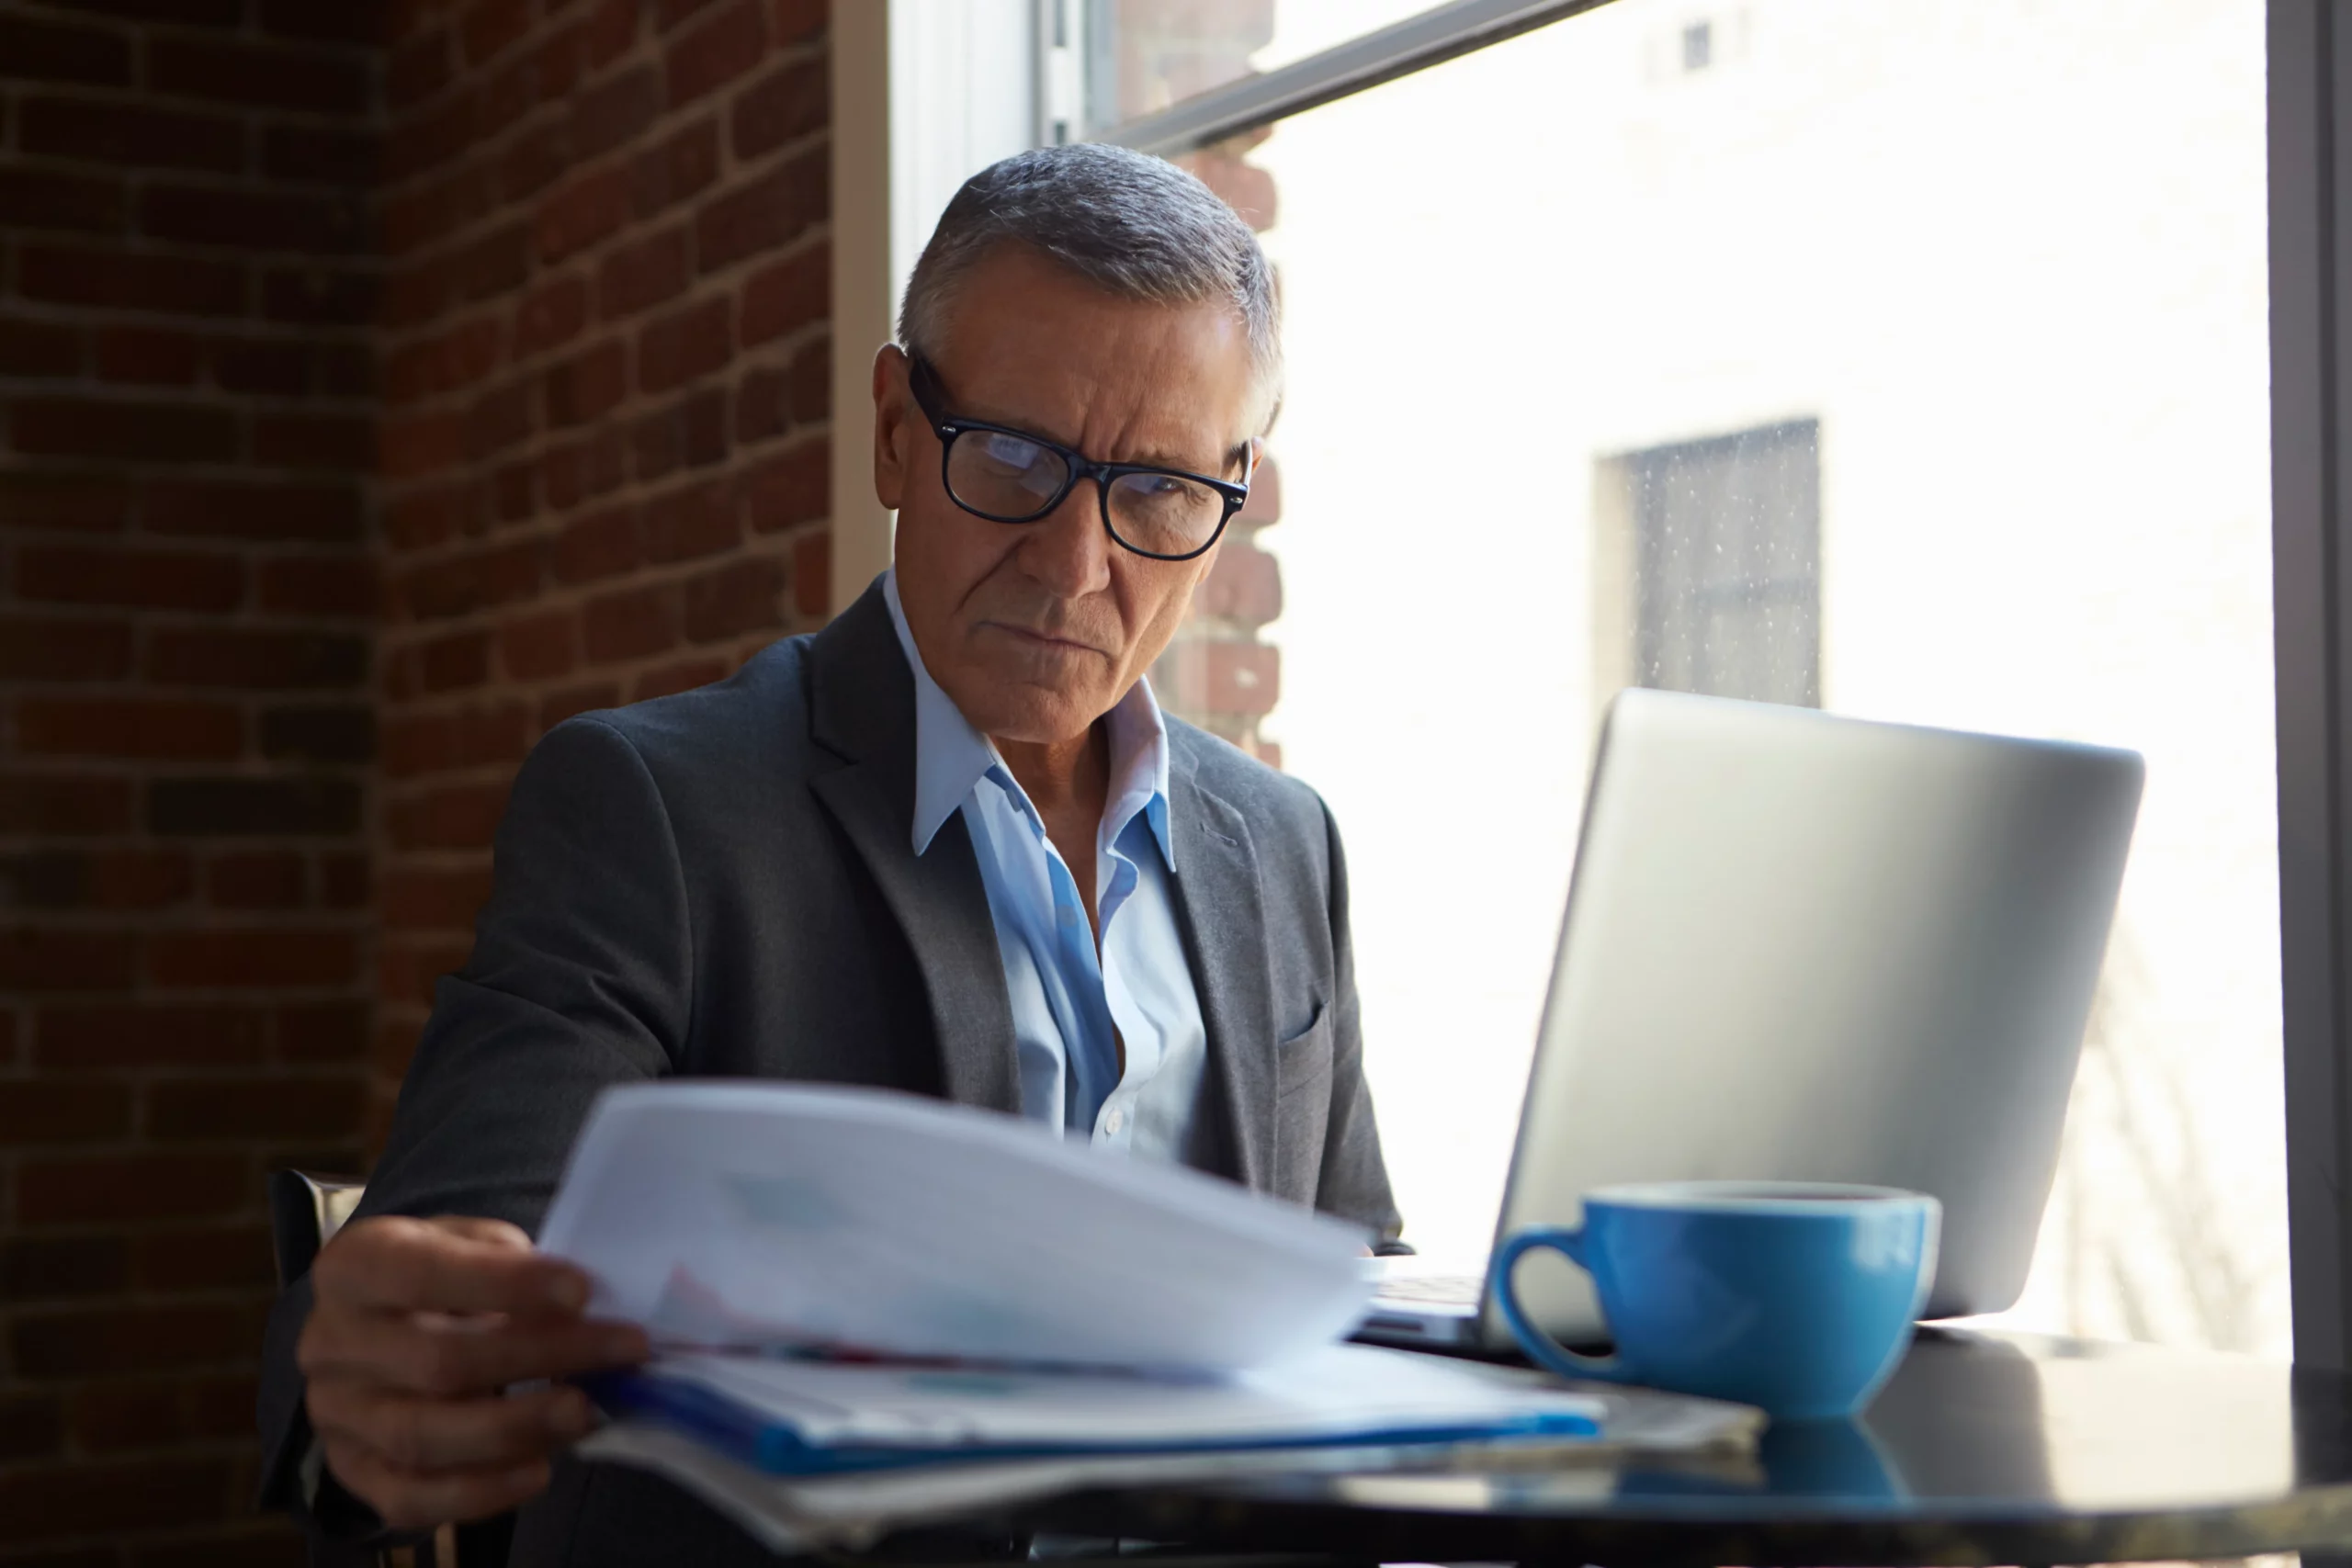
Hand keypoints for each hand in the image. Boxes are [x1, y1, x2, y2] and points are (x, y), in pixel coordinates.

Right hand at [297, 1215, 649, 1528]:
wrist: (374, 1328)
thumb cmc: (438, 1277)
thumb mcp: (465, 1242)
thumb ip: (509, 1263)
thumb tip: (579, 1307)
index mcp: (354, 1268)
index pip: (423, 1274)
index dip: (506, 1283)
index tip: (582, 1290)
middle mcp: (331, 1344)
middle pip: (436, 1361)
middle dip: (539, 1357)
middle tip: (620, 1352)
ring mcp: (336, 1416)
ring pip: (423, 1436)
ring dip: (518, 1428)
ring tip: (587, 1412)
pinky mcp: (353, 1472)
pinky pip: (411, 1498)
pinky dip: (481, 1492)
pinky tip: (538, 1470)